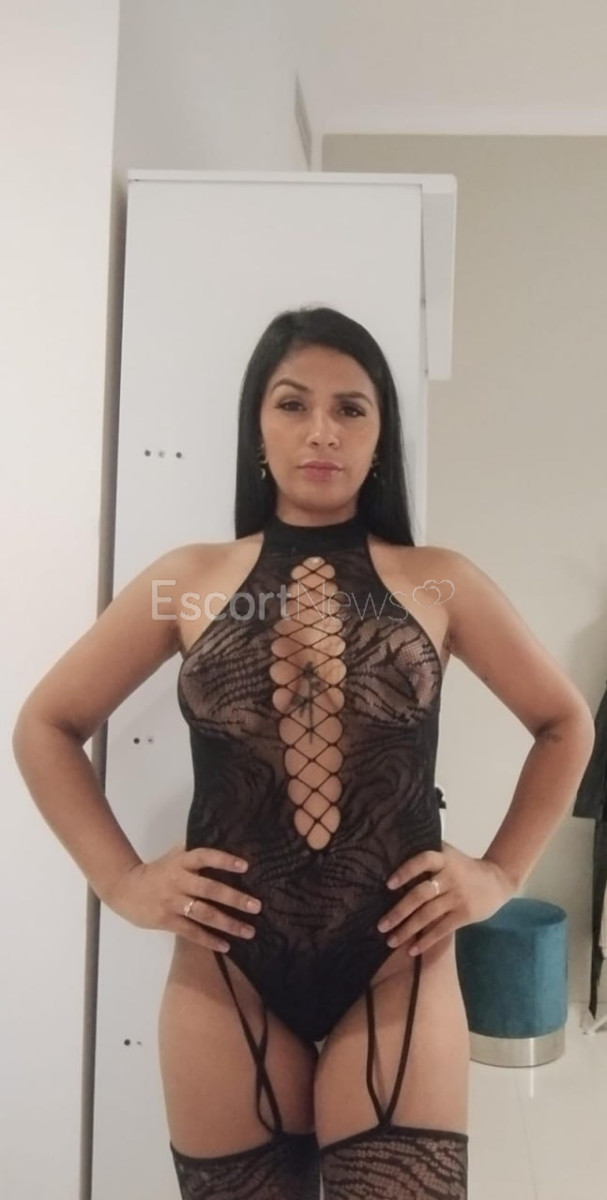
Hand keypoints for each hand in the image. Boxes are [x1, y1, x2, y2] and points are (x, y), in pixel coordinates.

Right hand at [105, 841, 261, 951]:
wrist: (125, 889)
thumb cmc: (157, 871)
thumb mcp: (173, 856)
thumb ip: (193, 851)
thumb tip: (222, 838)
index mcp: (181, 862)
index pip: (204, 857)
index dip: (224, 860)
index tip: (245, 866)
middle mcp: (178, 881)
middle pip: (209, 889)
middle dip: (234, 898)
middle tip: (256, 906)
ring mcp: (172, 902)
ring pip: (204, 914)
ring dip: (228, 923)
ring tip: (249, 931)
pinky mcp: (167, 921)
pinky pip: (191, 932)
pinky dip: (209, 940)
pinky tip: (227, 946)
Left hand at [377, 842, 515, 955]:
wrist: (498, 880)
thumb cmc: (464, 867)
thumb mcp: (449, 855)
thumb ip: (429, 858)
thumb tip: (393, 860)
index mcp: (444, 859)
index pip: (423, 861)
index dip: (406, 871)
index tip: (388, 884)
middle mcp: (450, 877)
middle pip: (420, 894)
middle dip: (398, 911)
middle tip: (380, 925)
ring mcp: (458, 897)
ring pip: (428, 914)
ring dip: (407, 929)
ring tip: (390, 941)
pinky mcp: (465, 914)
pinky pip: (442, 929)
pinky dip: (426, 941)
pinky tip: (412, 950)